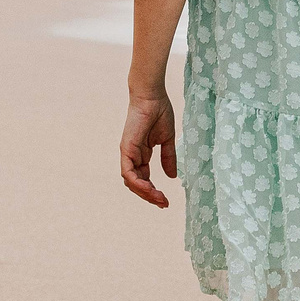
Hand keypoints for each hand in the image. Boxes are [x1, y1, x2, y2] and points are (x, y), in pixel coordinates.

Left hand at [120, 91, 177, 206]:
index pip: (144, 179)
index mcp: (141, 154)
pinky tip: (150, 189)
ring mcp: (128, 153)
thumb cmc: (159, 112)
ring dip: (145, 193)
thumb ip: (168, 158)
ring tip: (159, 199)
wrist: (152, 96)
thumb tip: (172, 177)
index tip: (166, 200)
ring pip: (131, 182)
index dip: (153, 191)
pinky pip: (128, 173)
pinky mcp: (126, 149)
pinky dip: (138, 184)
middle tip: (164, 204)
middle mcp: (132, 156)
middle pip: (137, 184)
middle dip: (150, 196)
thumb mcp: (167, 140)